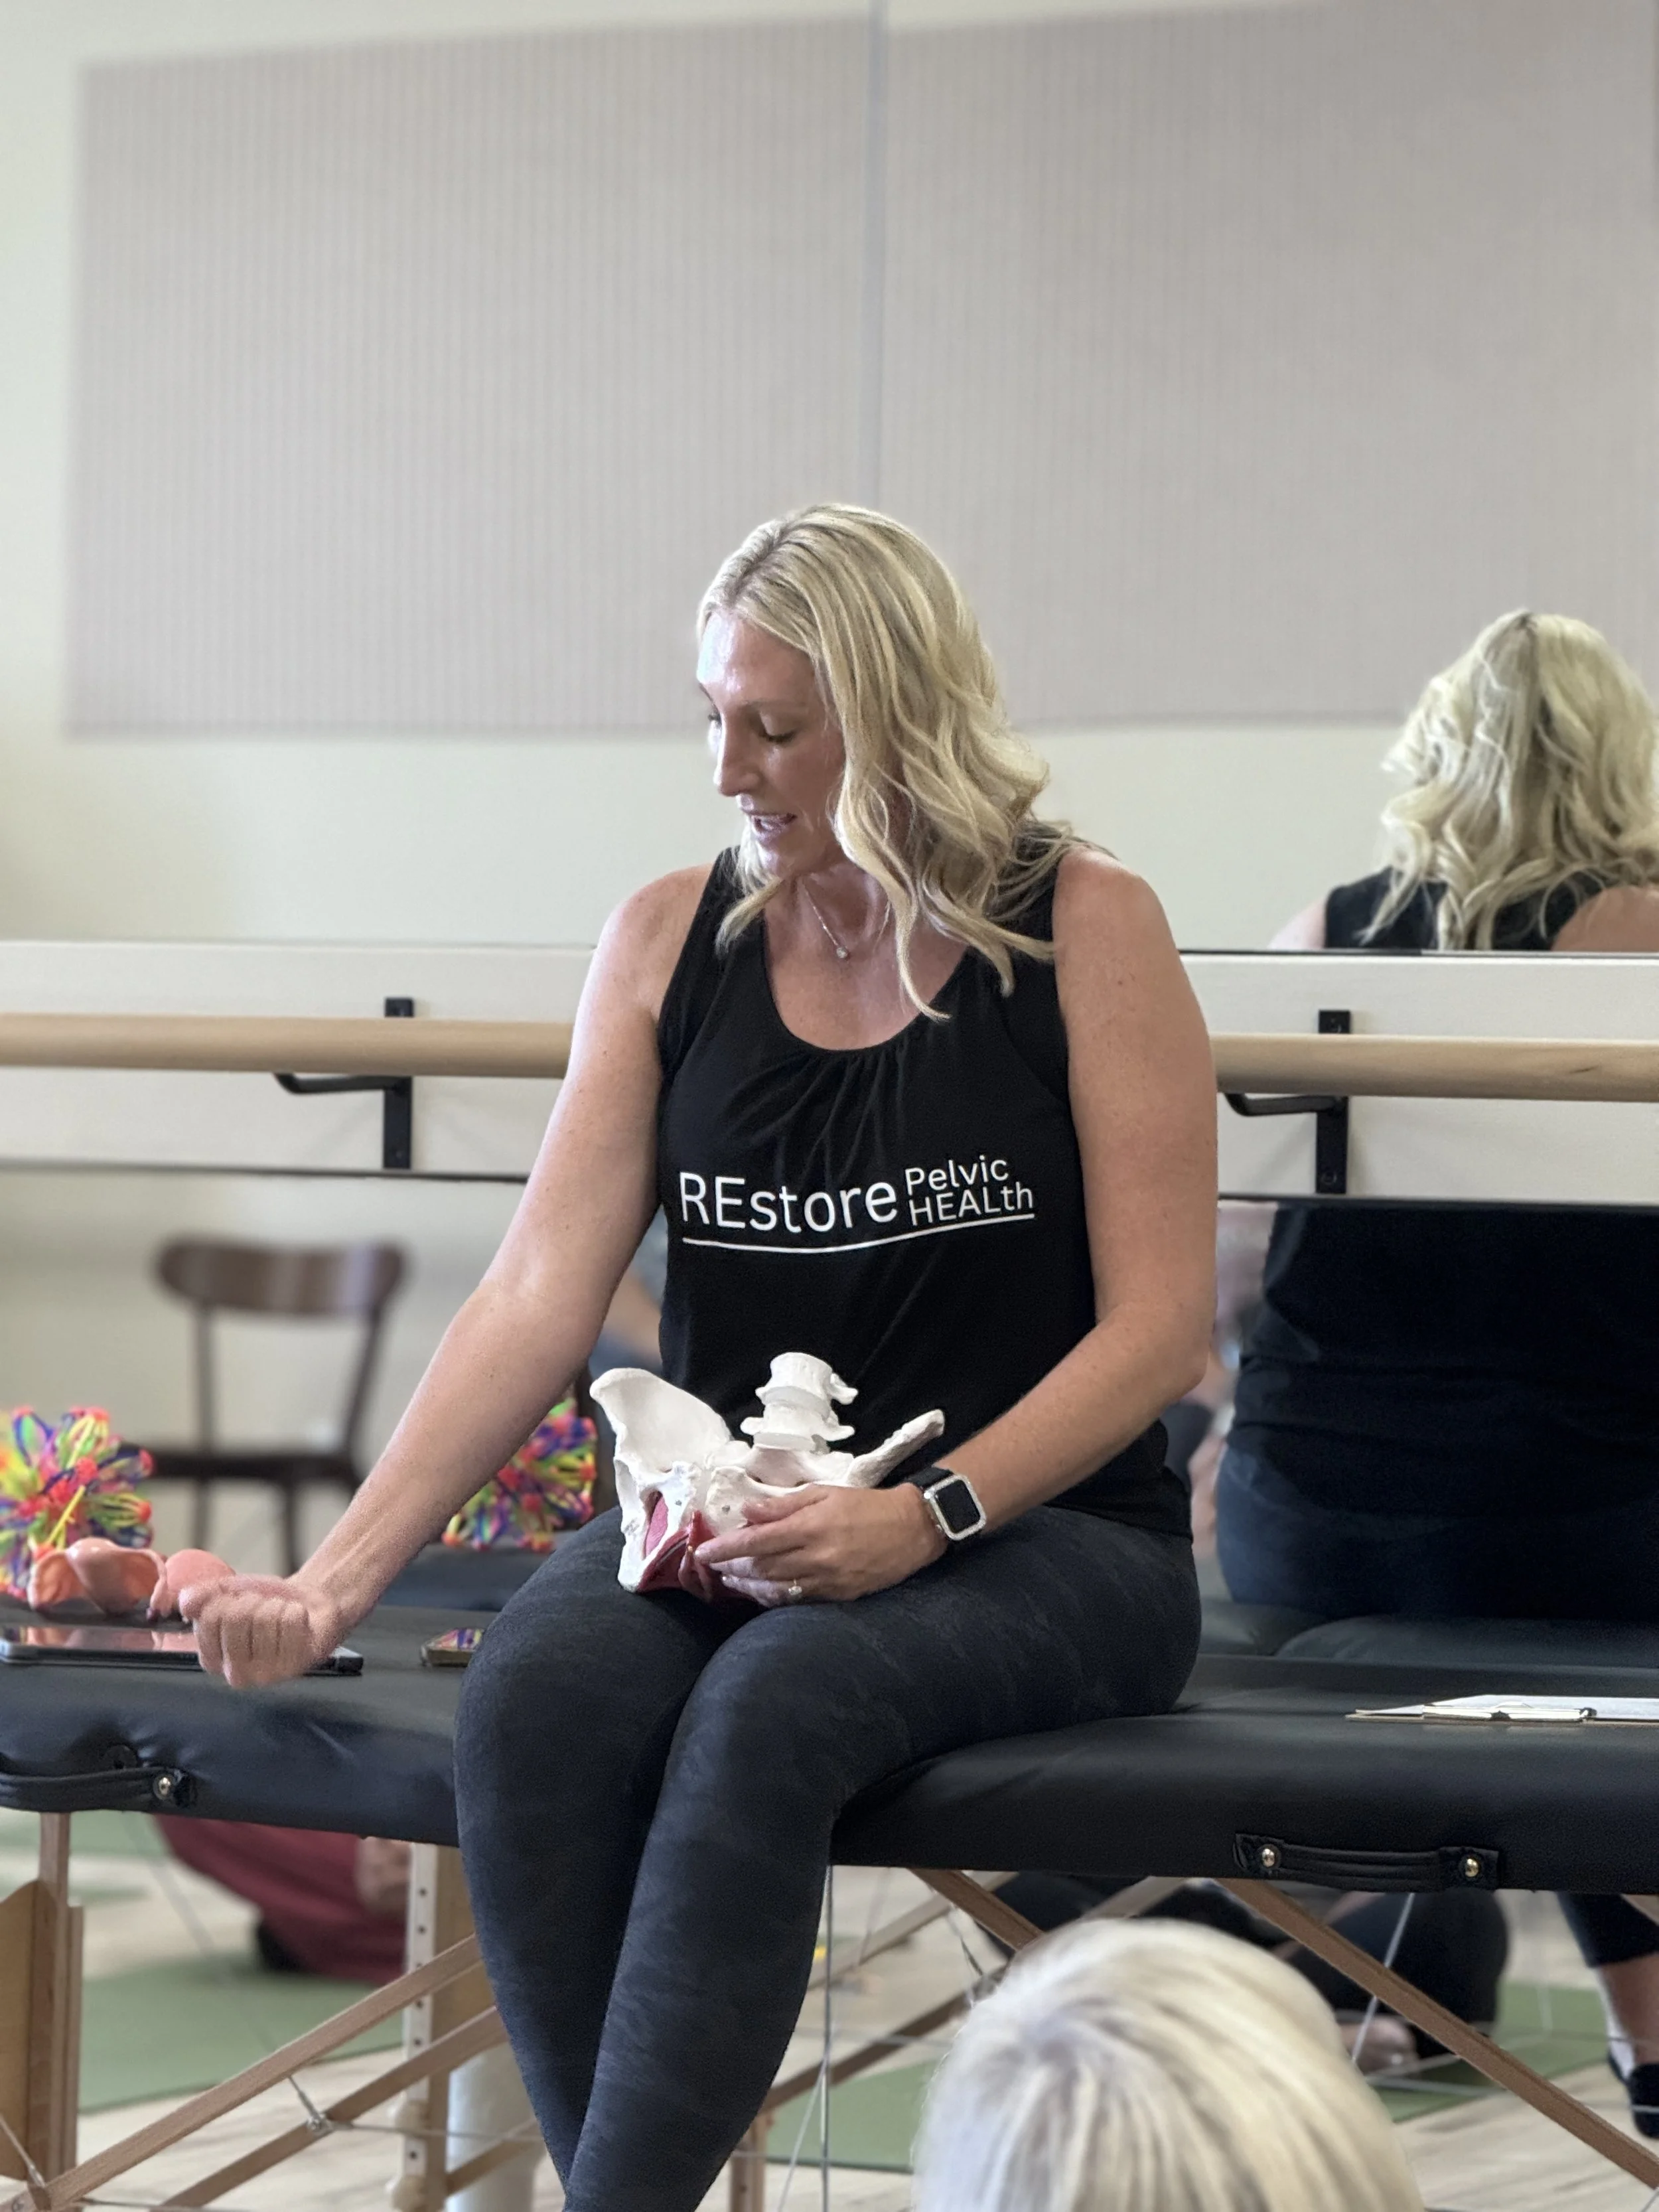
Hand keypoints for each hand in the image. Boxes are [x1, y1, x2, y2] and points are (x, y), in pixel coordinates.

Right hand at [184, 1573, 346, 1687]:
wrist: (308, 1606)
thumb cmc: (265, 1603)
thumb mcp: (227, 1592)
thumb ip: (201, 1596)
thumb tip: (185, 1604)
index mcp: (212, 1658)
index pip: (209, 1617)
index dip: (228, 1599)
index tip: (238, 1604)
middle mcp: (234, 1674)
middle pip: (236, 1617)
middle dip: (253, 1601)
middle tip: (263, 1609)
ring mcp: (264, 1675)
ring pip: (265, 1618)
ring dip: (277, 1607)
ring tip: (280, 1616)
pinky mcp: (293, 1668)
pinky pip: (290, 1622)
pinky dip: (296, 1612)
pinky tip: (297, 1623)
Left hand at [695, 1484, 947, 1605]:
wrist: (912, 1529)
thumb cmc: (866, 1505)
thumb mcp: (825, 1493)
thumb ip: (784, 1504)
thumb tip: (747, 1511)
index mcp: (811, 1526)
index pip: (756, 1541)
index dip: (725, 1548)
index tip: (703, 1552)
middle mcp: (816, 1557)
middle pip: (761, 1568)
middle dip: (731, 1568)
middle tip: (714, 1567)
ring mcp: (828, 1580)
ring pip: (775, 1589)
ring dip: (747, 1586)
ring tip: (731, 1581)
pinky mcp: (839, 1596)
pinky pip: (797, 1600)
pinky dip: (773, 1597)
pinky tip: (761, 1592)